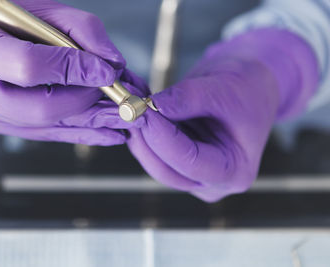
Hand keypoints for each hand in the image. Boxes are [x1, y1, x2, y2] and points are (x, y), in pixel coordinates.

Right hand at [0, 0, 137, 144]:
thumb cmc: (7, 16)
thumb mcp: (42, 8)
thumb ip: (82, 29)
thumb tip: (114, 64)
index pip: (29, 66)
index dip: (73, 71)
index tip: (107, 72)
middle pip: (41, 109)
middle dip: (86, 102)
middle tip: (119, 96)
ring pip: (48, 127)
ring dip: (92, 123)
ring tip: (125, 120)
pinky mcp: (0, 128)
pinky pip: (46, 134)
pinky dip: (80, 132)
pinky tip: (108, 133)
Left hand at [127, 29, 318, 201]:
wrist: (249, 86)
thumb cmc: (246, 88)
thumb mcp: (222, 88)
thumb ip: (186, 98)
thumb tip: (149, 107)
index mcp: (234, 171)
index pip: (190, 161)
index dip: (162, 136)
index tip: (141, 110)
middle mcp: (213, 182)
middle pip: (166, 170)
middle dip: (145, 139)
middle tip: (128, 109)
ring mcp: (194, 175)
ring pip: (155, 162)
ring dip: (140, 134)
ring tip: (130, 104)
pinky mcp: (180, 163)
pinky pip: (155, 152)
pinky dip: (144, 131)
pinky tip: (137, 110)